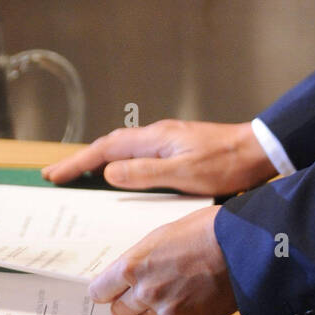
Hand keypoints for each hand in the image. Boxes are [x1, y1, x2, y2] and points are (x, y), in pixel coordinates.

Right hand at [41, 119, 276, 195]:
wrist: (260, 151)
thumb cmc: (227, 163)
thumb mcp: (184, 174)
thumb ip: (145, 173)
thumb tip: (109, 173)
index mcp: (156, 139)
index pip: (106, 150)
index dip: (78, 162)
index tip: (54, 174)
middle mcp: (159, 136)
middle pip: (111, 146)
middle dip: (82, 161)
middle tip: (56, 176)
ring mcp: (169, 141)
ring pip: (125, 150)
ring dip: (100, 162)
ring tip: (80, 177)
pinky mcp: (180, 150)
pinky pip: (140, 156)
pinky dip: (122, 165)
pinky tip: (122, 178)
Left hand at [89, 206, 236, 314]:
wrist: (245, 246)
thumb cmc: (208, 230)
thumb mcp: (164, 233)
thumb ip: (141, 257)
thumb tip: (130, 272)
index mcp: (133, 266)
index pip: (100, 292)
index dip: (106, 289)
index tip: (109, 289)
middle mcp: (146, 293)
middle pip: (119, 312)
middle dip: (127, 302)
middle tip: (142, 289)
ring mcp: (168, 311)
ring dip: (152, 310)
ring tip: (173, 290)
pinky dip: (180, 313)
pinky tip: (194, 294)